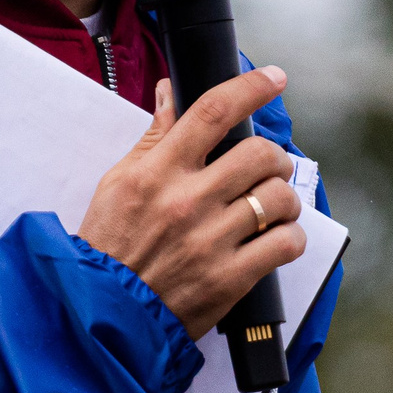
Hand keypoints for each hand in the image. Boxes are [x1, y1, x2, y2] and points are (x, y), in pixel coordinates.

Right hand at [77, 66, 306, 339]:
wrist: (102, 315)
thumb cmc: (109, 247)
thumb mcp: (118, 184)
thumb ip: (154, 139)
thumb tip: (171, 94)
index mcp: (158, 173)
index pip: (212, 112)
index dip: (251, 87)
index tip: (273, 78)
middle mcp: (187, 201)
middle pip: (259, 153)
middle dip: (274, 155)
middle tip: (267, 166)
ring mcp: (211, 241)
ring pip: (279, 197)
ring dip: (284, 198)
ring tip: (270, 207)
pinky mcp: (230, 278)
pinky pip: (286, 243)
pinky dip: (290, 237)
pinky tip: (274, 239)